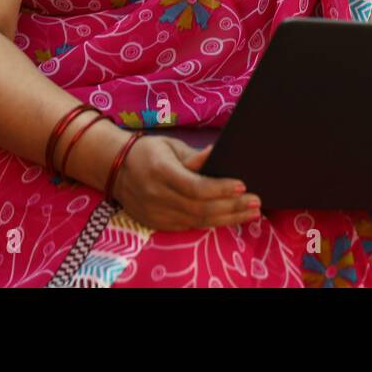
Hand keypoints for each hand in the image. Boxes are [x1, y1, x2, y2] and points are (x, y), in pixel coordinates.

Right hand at [112, 135, 260, 231]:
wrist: (115, 169)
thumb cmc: (149, 152)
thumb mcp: (171, 146)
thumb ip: (194, 156)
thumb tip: (218, 154)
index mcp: (161, 172)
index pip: (195, 187)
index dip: (220, 189)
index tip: (243, 185)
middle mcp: (156, 196)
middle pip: (200, 208)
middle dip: (232, 207)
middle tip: (256, 202)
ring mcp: (155, 213)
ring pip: (197, 221)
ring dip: (228, 218)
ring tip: (251, 213)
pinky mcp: (157, 223)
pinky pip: (189, 226)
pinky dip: (212, 223)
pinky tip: (230, 218)